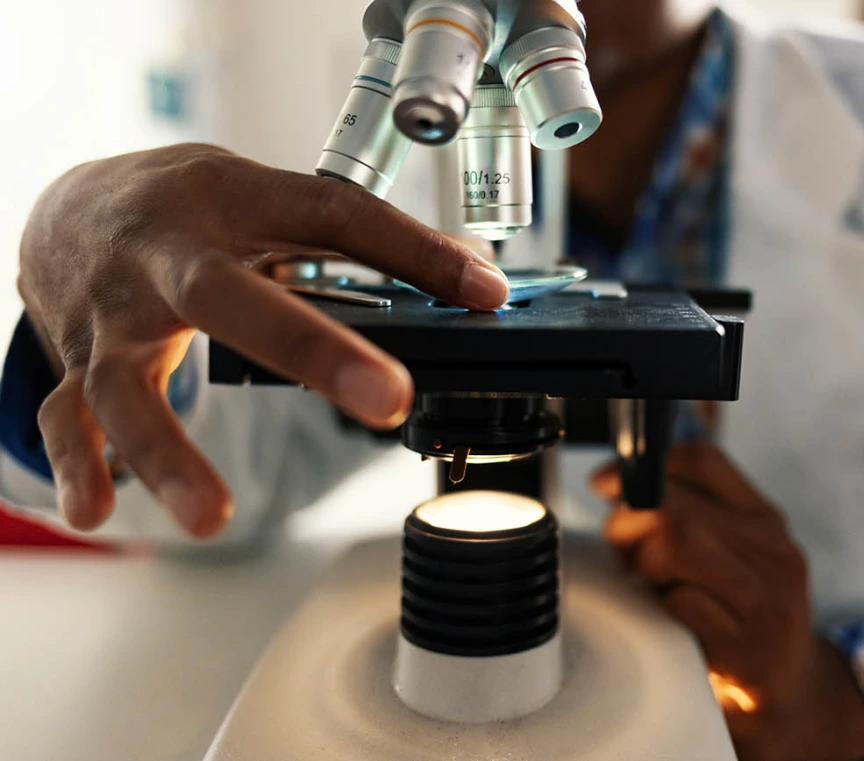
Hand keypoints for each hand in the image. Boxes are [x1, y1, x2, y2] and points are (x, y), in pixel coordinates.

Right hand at [18, 144, 508, 536]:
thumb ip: (354, 237)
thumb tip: (468, 273)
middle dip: (310, 348)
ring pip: (128, 383)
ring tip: (213, 517)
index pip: (333, 214)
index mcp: (231, 200)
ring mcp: (111, 314)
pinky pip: (65, 419)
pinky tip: (98, 513)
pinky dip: (80, 467)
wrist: (67, 205)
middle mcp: (165, 256)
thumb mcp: (268, 196)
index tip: (485, 291)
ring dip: (169, 451)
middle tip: (390, 397)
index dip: (413, 251)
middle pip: (229, 298)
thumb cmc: (188, 206)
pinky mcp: (75, 361)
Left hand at [594, 442, 863, 760]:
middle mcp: (775, 554)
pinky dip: (662, 607)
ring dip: (644, 563)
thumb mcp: (729, 558)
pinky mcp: (752, 652)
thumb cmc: (742, 619)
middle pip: (679, 507)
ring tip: (644, 581)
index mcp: (765, 521)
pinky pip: (683, 604)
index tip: (607, 482)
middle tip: (617, 545)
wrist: (792, 697)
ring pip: (679, 546)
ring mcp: (769, 603)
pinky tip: (668, 617)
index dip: (644, 466)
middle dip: (628, 522)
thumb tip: (615, 487)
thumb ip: (688, 518)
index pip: (704, 462)